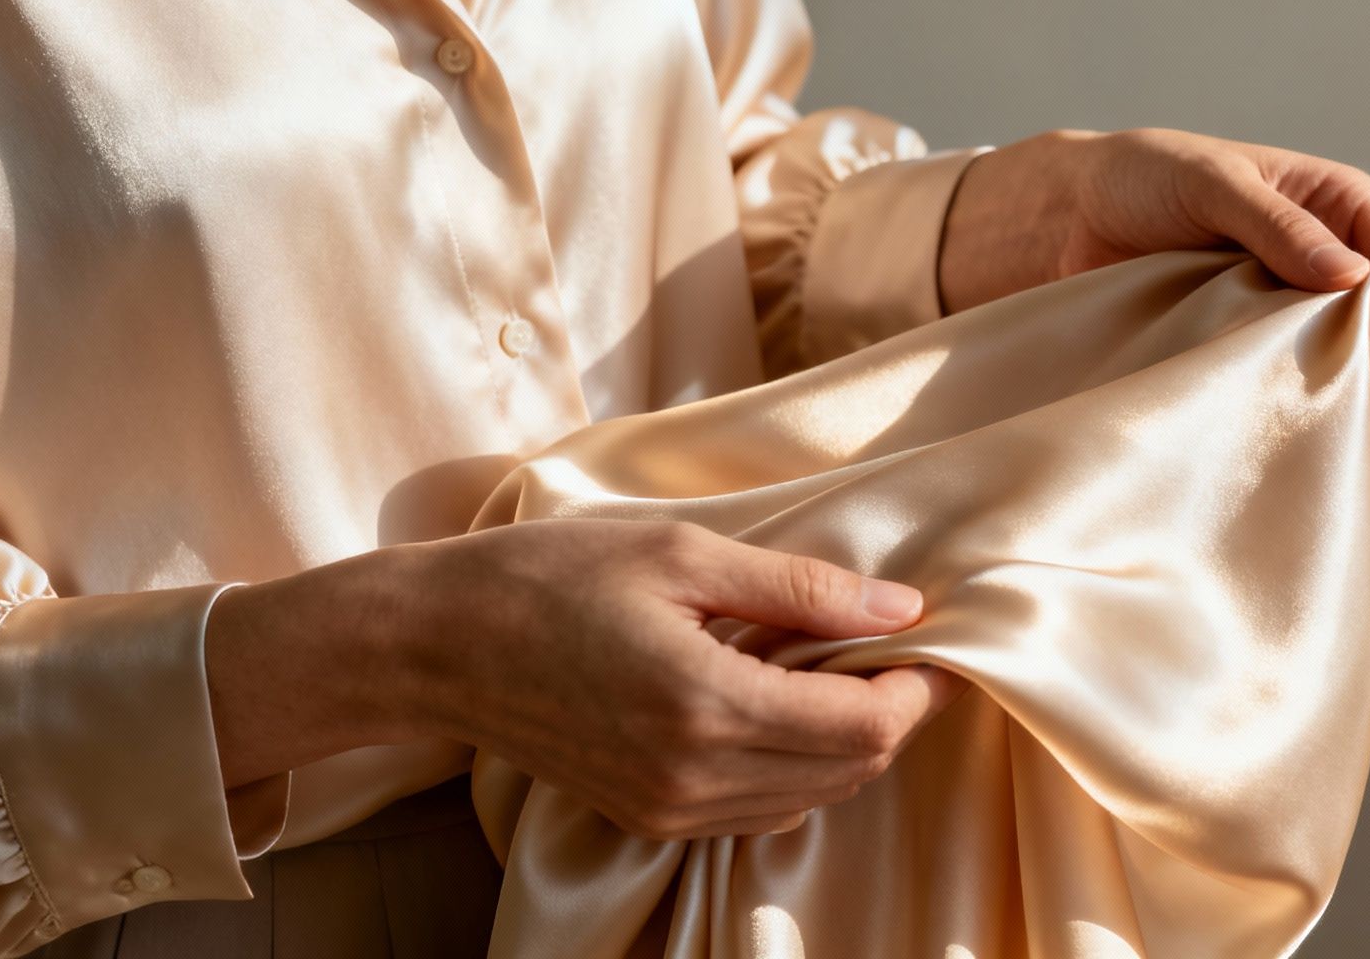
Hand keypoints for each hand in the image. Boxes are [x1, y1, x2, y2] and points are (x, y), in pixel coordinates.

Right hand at [209, 521, 964, 839]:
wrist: (439, 643)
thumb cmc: (551, 576)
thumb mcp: (681, 552)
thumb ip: (801, 588)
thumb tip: (902, 610)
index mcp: (708, 705)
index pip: (863, 727)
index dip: (916, 690)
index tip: (930, 643)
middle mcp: (693, 776)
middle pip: (849, 770)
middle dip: (890, 715)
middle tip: (892, 650)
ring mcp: (667, 809)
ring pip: (811, 798)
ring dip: (845, 744)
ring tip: (835, 670)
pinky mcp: (647, 818)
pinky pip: (758, 812)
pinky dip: (794, 767)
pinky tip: (778, 706)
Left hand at [938, 128, 1369, 401]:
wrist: (1070, 218)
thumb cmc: (1145, 179)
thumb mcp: (1213, 184)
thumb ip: (1280, 228)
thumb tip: (1352, 280)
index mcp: (1338, 206)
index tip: (1361, 317)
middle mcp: (1330, 263)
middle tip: (1315, 354)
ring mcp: (1295, 315)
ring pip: (1360, 366)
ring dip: (1334, 378)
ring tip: (1273, 368)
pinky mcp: (1255, 354)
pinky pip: (1302, 391)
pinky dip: (1294, 400)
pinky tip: (1255, 393)